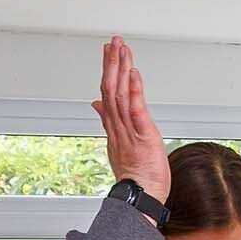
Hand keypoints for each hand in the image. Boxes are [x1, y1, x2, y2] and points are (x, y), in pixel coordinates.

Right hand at [92, 37, 168, 207]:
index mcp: (115, 127)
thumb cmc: (137, 176)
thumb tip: (97, 104)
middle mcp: (118, 126)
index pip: (108, 92)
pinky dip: (134, 91)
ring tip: (122, 49)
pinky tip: (133, 74)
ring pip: (120, 94)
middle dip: (112, 62)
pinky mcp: (142, 136)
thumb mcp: (121, 145)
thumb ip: (109, 122)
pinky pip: (135, 110)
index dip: (107, 70)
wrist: (140, 198)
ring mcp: (129, 131)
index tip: (108, 51)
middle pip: (111, 88)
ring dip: (121, 69)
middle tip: (114, 41)